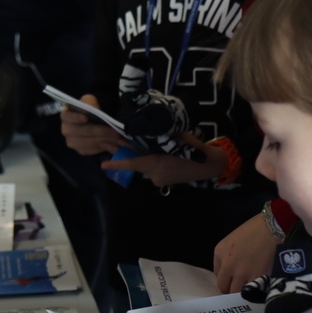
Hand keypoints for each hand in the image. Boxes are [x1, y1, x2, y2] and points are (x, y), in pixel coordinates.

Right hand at [60, 94, 125, 154]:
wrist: (95, 118)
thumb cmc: (92, 107)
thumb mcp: (91, 100)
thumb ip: (91, 103)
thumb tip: (93, 108)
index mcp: (65, 116)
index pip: (67, 117)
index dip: (76, 118)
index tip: (86, 118)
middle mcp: (66, 130)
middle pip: (81, 132)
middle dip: (99, 132)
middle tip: (114, 131)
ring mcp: (72, 142)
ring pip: (88, 143)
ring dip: (104, 140)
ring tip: (117, 138)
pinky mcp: (81, 150)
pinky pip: (92, 150)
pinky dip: (104, 147)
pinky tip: (113, 144)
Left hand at [101, 132, 227, 187]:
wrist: (209, 165)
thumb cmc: (192, 148)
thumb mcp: (174, 138)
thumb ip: (156, 137)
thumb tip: (141, 131)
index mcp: (156, 163)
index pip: (131, 163)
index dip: (116, 164)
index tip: (103, 165)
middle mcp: (153, 174)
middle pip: (135, 162)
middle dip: (127, 152)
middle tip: (116, 141)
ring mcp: (158, 180)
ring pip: (143, 166)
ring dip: (142, 156)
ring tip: (147, 145)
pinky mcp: (162, 182)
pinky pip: (151, 170)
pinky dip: (151, 161)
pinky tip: (160, 154)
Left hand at [214, 212, 277, 292]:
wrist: (273, 228)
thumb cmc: (255, 229)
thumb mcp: (233, 241)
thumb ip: (228, 256)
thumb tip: (232, 272)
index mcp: (219, 252)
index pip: (217, 274)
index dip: (226, 277)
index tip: (233, 278)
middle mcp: (227, 265)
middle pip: (223, 286)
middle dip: (231, 287)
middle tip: (241, 286)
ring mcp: (241, 274)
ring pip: (236, 292)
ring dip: (242, 291)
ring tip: (251, 287)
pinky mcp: (256, 279)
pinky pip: (251, 292)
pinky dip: (254, 291)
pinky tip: (259, 287)